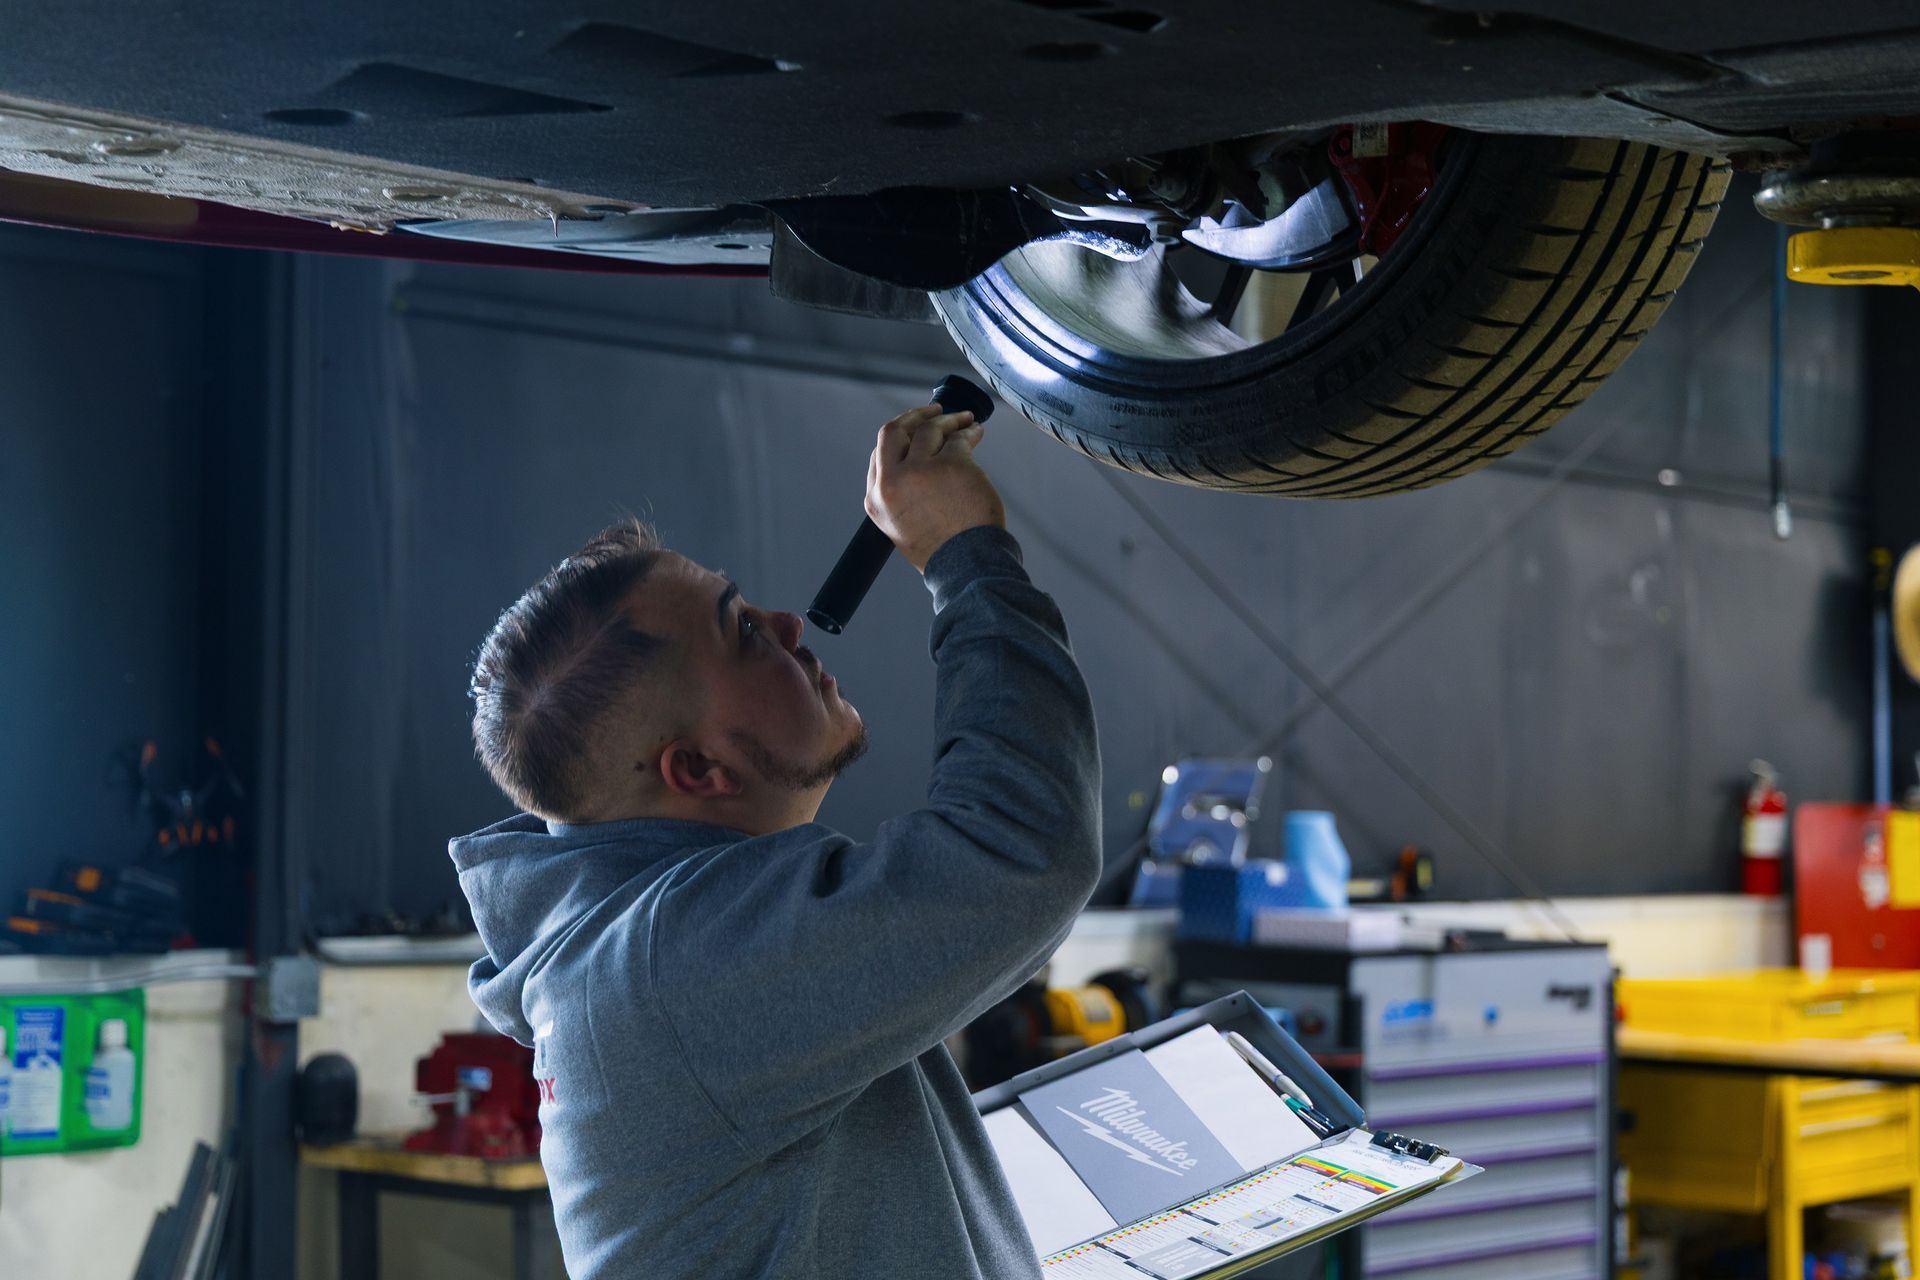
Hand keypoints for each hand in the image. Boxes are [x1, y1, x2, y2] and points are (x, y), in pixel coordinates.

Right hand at [866, 403, 1005, 571]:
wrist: (967, 566)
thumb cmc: (944, 552)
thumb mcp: (904, 527)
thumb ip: (903, 495)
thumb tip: (919, 462)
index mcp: (877, 500)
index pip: (879, 454)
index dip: (899, 437)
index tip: (914, 430)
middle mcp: (893, 482)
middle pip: (893, 431)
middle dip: (914, 415)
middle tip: (934, 409)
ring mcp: (921, 471)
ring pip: (929, 429)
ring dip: (948, 420)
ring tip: (965, 420)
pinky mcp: (951, 464)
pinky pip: (959, 440)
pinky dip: (968, 433)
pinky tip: (975, 432)